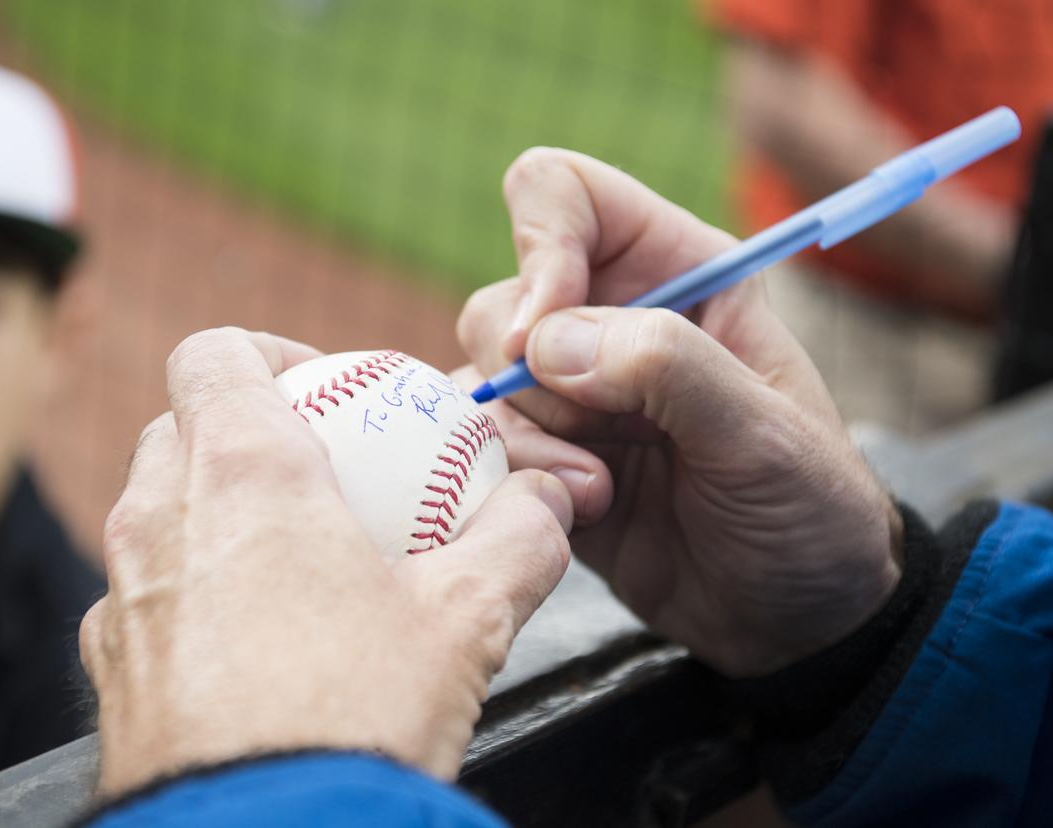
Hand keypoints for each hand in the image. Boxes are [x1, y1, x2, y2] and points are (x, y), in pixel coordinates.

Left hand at [80, 328, 572, 795]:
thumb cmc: (355, 720)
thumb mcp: (468, 620)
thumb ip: (518, 540)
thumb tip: (549, 503)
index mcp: (243, 470)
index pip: (214, 351)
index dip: (267, 352)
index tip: (324, 391)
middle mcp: (161, 517)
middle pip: (181, 424)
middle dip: (243, 429)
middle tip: (318, 475)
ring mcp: (123, 593)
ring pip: (155, 508)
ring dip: (212, 508)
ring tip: (291, 561)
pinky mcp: (110, 666)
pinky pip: (144, 593)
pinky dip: (190, 588)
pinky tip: (253, 642)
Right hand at [457, 148, 901, 677]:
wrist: (792, 620)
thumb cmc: (808, 511)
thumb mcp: (764, 434)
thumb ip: (667, 367)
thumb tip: (546, 339)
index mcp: (677, 273)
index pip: (564, 195)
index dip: (539, 246)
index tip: (541, 334)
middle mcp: (610, 321)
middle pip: (502, 299)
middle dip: (528, 374)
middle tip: (595, 434)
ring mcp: (570, 395)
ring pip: (478, 379)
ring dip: (528, 440)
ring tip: (600, 492)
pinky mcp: (543, 460)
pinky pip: (477, 447)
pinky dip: (510, 480)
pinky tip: (577, 515)